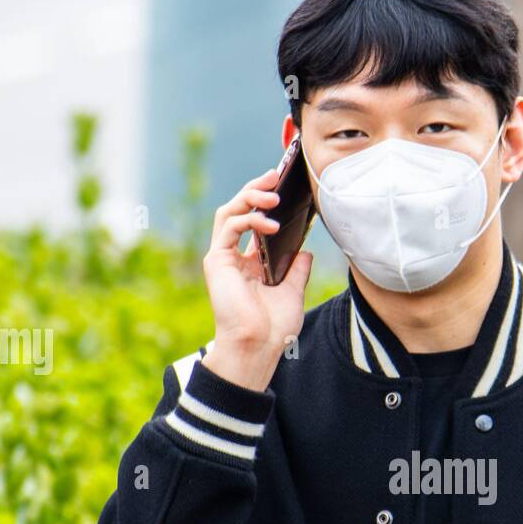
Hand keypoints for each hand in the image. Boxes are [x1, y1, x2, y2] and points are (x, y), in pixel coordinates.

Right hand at [201, 167, 313, 391]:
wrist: (258, 347)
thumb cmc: (273, 327)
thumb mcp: (293, 292)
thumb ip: (297, 269)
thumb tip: (306, 250)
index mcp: (250, 262)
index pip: (255, 222)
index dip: (267, 202)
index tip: (286, 187)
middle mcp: (234, 256)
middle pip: (240, 210)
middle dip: (257, 190)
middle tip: (276, 175)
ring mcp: (223, 257)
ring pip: (230, 211)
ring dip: (250, 196)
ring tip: (273, 194)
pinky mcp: (217, 260)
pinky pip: (229, 226)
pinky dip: (249, 218)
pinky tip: (270, 223)